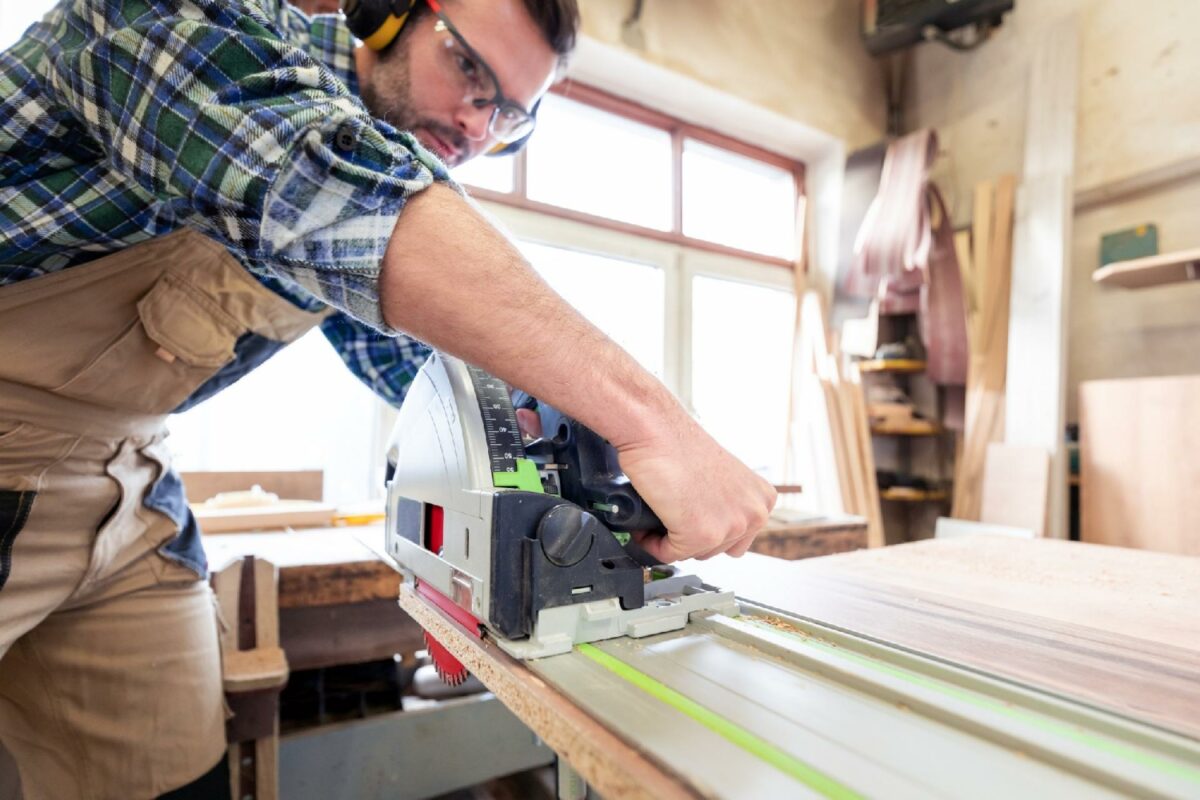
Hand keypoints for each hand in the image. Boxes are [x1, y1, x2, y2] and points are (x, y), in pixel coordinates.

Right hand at [616, 417, 775, 561]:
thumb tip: (712, 521)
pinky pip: (670, 554)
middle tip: (672, 512)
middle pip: (716, 549)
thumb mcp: (722, 478)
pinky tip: (648, 522)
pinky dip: (652, 543)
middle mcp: (754, 513)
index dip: (708, 529)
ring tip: (660, 513)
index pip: (738, 538)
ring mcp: (731, 526)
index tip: (691, 515)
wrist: (656, 431)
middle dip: (690, 535)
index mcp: (762, 499)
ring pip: (694, 553)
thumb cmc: (679, 446)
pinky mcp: (702, 535)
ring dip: (671, 538)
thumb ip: (728, 502)